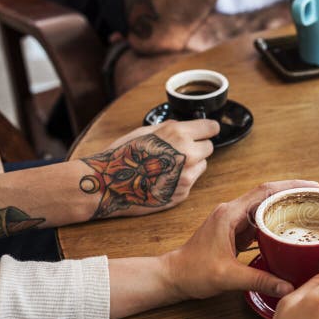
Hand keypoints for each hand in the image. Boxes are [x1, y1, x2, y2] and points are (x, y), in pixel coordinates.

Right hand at [80, 120, 219, 218]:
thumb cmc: (122, 155)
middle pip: (209, 148)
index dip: (208, 129)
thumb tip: (185, 125)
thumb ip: (169, 127)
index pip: (211, 128)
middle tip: (180, 149)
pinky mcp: (183, 193)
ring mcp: (187, 177)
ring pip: (202, 165)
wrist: (108, 184)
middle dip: (198, 147)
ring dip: (192, 164)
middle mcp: (187, 155)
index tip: (207, 130)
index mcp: (178, 135)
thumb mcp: (145, 132)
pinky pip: (191, 181)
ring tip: (168, 165)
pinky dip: (182, 179)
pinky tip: (163, 178)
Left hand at [162, 180, 317, 299]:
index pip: (265, 191)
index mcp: (230, 214)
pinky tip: (288, 230)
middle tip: (316, 200)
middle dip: (292, 195)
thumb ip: (260, 280)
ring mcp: (232, 221)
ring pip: (263, 208)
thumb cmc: (193, 272)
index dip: (289, 186)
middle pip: (267, 195)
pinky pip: (258, 221)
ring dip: (284, 208)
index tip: (311, 187)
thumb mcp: (228, 277)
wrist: (173, 276)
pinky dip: (274, 223)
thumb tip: (288, 287)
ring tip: (308, 213)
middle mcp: (232, 212)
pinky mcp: (233, 231)